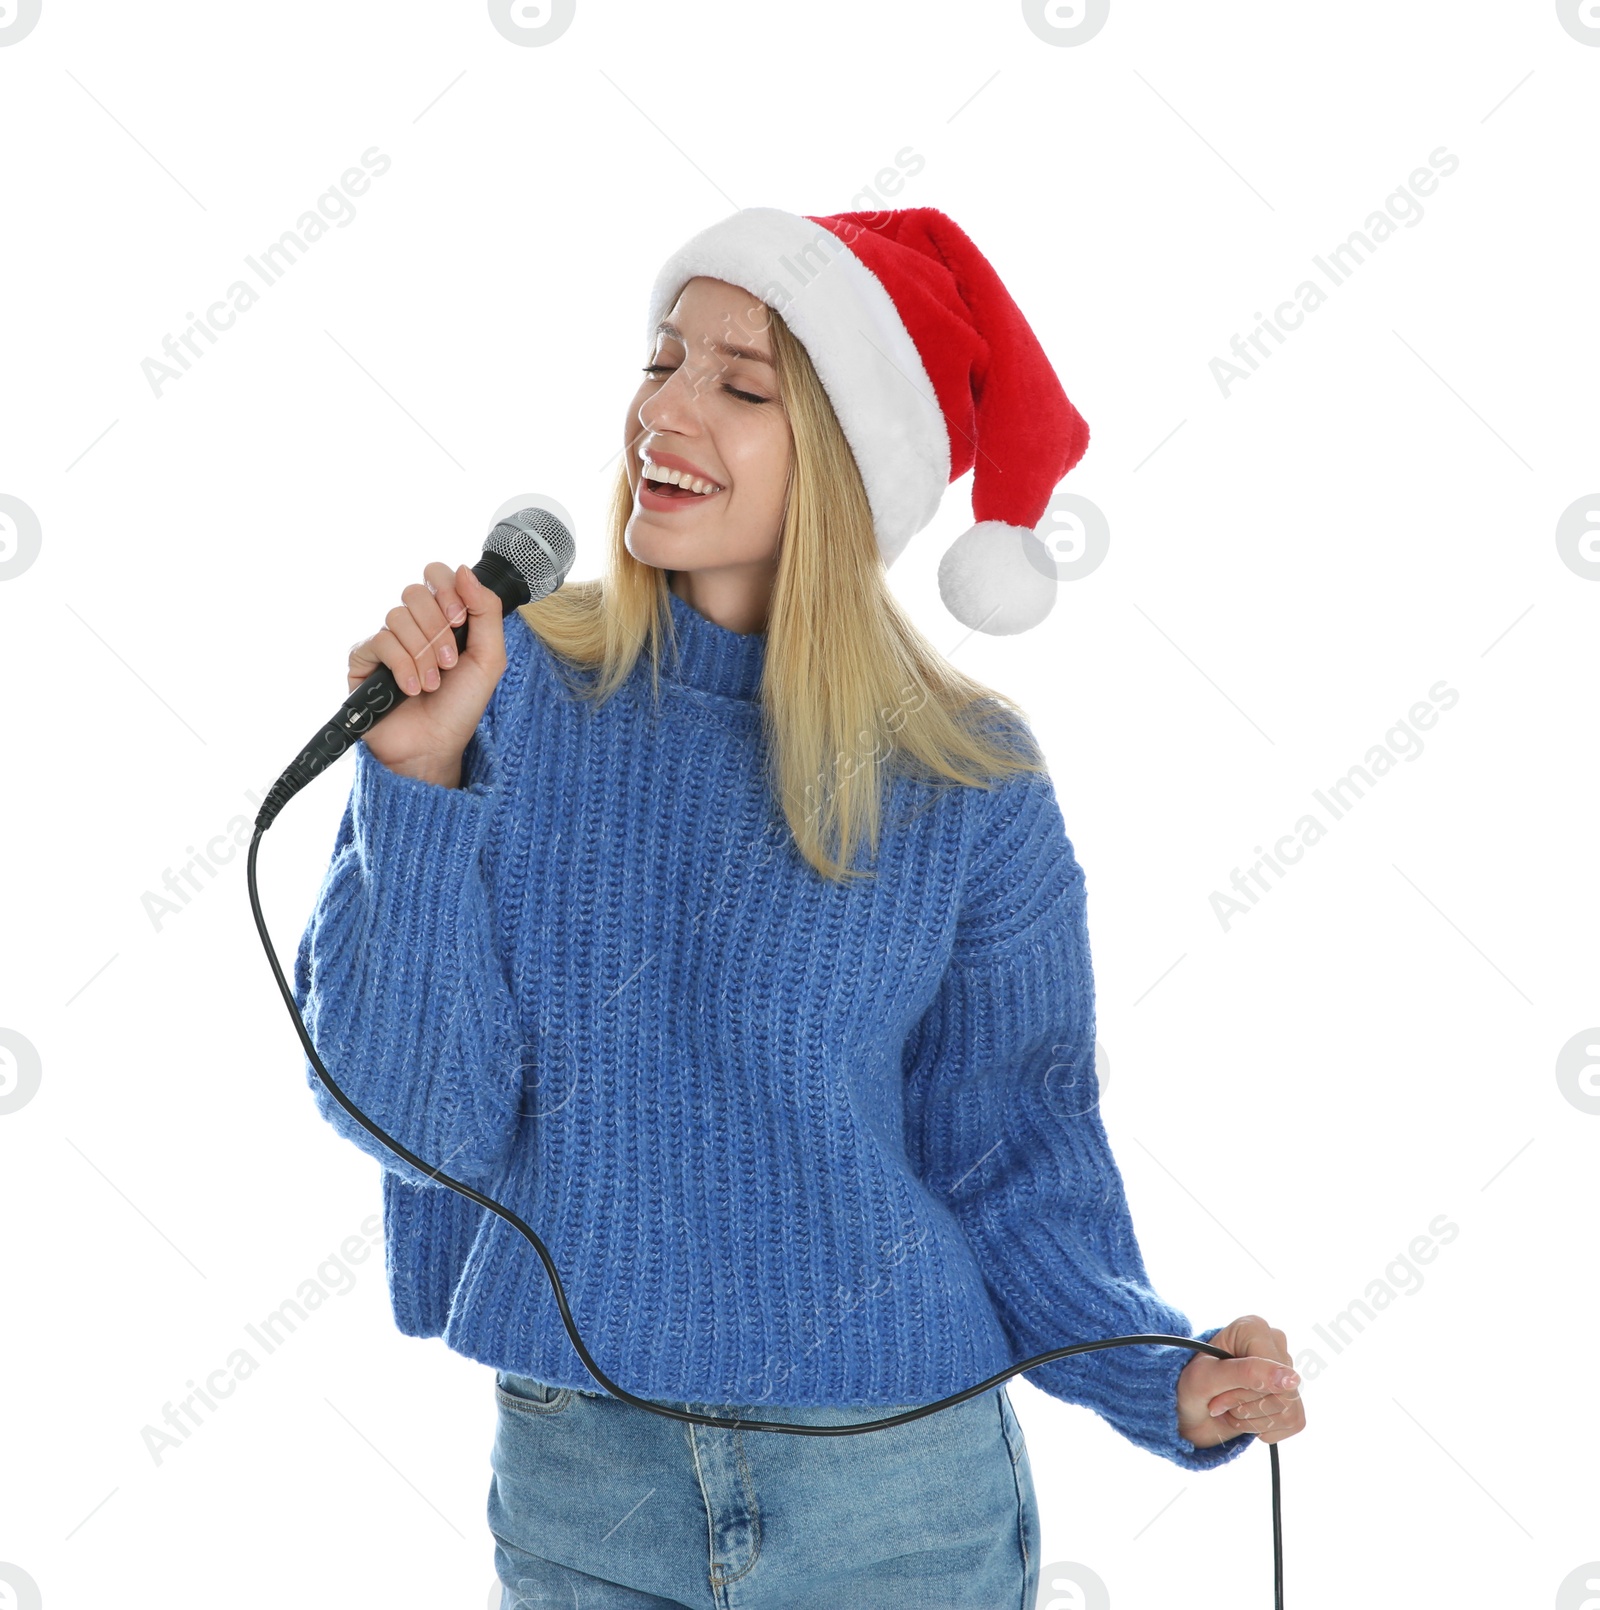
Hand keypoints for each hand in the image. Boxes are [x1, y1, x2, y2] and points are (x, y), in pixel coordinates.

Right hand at [346, 562, 506, 780]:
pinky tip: (412, 689)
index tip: (460, 619)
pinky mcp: (363, 659)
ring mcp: (386, 640)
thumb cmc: (461, 705)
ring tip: (433, 684)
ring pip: (397, 617)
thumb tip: (465, 570)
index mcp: (442, 617)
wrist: (435, 746)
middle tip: (450, 661)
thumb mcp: (489, 657)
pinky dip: (403, 666)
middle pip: (414, 592)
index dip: (447, 589)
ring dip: (423, 654)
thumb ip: (486, 611)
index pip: (436, 574)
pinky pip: (380, 642)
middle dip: (438, 628)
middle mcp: (412, 624)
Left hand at [1175, 1314, 1305, 1447]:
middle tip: (1218, 1401)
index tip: (1218, 1393)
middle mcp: (1274, 1345)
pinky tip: (1244, 1416)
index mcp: (1255, 1329)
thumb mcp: (1208, 1377)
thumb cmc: (1191, 1387)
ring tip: (1229, 1408)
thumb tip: (1292, 1378)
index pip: (1273, 1373)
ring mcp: (1284, 1371)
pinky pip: (1294, 1422)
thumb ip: (1248, 1373)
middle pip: (1283, 1394)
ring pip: (1289, 1411)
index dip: (1245, 1392)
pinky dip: (1264, 1428)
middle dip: (1246, 1406)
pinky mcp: (1290, 1397)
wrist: (1188, 1411)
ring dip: (1252, 1419)